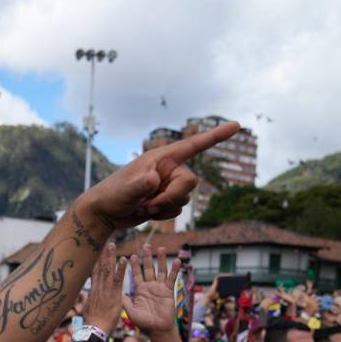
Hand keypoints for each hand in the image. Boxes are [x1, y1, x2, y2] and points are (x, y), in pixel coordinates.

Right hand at [80, 241, 127, 332]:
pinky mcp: (114, 294)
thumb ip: (86, 300)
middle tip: (106, 242)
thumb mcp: (87, 309)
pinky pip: (118, 279)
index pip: (95, 272)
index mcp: (93, 290)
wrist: (95, 329)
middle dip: (103, 254)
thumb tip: (83, 295)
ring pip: (108, 270)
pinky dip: (121, 269)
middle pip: (100, 267)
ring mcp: (106, 290)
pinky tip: (124, 259)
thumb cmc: (92, 322)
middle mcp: (98, 287)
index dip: (97, 261)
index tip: (98, 251)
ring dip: (110, 256)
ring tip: (112, 244)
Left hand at [81, 121, 237, 228]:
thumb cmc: (111, 196)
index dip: (215, 136)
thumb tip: (154, 179)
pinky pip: (176, 210)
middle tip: (148, 205)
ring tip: (142, 208)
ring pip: (184, 199)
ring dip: (164, 208)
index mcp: (160, 158)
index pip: (192, 146)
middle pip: (190, 182)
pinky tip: (145, 213)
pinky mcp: (165, 200)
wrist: (103, 214)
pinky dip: (162, 216)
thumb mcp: (124, 191)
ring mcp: (167, 185)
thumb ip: (140, 185)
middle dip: (172, 197)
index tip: (236, 126)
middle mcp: (167, 170)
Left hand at [123, 245, 180, 333]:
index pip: (136, 274)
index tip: (131, 255)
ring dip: (161, 259)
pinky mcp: (169, 291)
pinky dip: (175, 269)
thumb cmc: (143, 322)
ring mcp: (160, 287)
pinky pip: (172, 278)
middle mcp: (150, 286)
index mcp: (140, 290)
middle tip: (146, 245)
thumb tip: (116, 291)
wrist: (157, 329)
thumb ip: (125, 300)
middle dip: (147, 257)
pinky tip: (178, 260)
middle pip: (148, 268)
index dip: (134, 265)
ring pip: (160, 270)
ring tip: (161, 248)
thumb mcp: (130, 310)